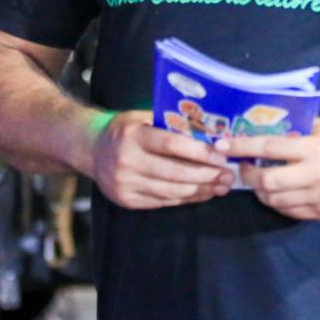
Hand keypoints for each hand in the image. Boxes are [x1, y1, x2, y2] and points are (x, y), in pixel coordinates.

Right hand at [90, 111, 235, 208]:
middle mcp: (127, 161)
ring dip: (201, 190)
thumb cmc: (123, 130)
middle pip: (175, 172)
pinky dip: (186, 199)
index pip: (172, 145)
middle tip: (228, 175)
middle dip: (206, 175)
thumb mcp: (141, 117)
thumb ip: (169, 124)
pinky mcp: (127, 200)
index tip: (221, 156)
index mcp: (133, 136)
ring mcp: (125, 184)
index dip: (200, 152)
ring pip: (172, 192)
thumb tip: (209, 131)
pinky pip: (163, 202)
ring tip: (221, 186)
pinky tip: (201, 193)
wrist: (91, 150)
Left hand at [216, 119, 319, 220]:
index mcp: (314, 148)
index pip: (269, 147)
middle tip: (244, 168)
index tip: (222, 145)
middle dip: (249, 175)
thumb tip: (256, 124)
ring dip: (262, 191)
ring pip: (276, 200)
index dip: (242, 147)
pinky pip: (290, 212)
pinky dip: (279, 202)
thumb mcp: (319, 126)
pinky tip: (279, 192)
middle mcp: (317, 174)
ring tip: (261, 180)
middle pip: (268, 181)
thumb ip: (292, 127)